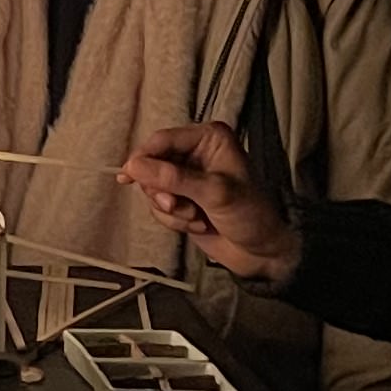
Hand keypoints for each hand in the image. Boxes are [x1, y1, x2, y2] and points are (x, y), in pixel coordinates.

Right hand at [120, 121, 301, 289]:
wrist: (262, 251)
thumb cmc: (250, 215)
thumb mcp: (214, 193)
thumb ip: (173, 178)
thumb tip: (134, 166)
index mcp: (208, 139)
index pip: (162, 140)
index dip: (144, 158)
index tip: (128, 177)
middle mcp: (196, 154)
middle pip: (152, 165)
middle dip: (163, 191)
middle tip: (177, 206)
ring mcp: (187, 179)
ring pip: (153, 189)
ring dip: (172, 210)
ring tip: (195, 218)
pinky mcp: (183, 200)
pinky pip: (159, 207)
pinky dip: (174, 221)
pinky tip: (198, 225)